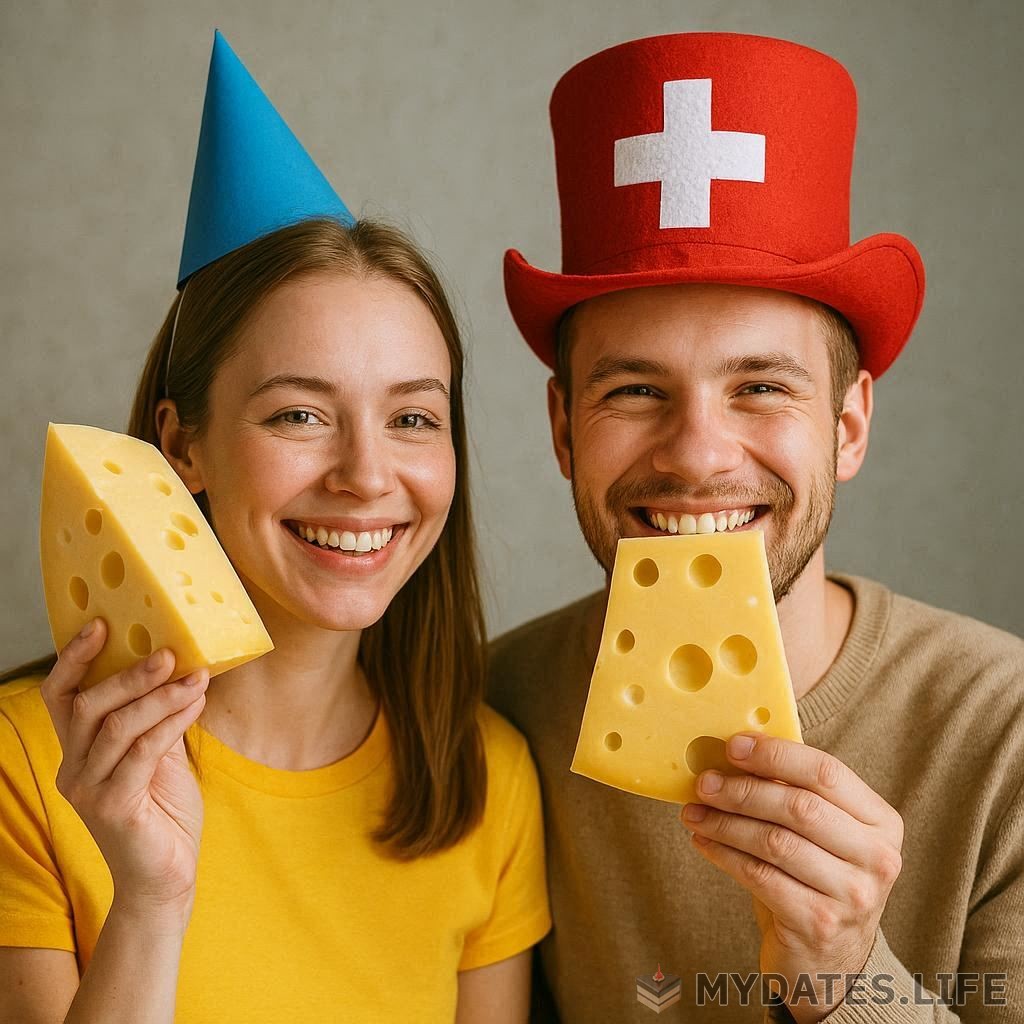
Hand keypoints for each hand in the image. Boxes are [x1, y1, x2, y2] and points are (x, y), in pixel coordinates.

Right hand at [40, 618, 209, 925]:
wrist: (166, 877)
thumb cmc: (164, 811)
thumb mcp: (158, 754)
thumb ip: (156, 717)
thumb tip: (180, 665)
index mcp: (78, 751)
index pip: (61, 697)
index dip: (74, 658)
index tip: (101, 623)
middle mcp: (74, 769)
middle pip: (88, 706)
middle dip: (129, 674)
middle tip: (169, 652)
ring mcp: (89, 791)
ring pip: (116, 727)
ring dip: (160, 696)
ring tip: (196, 676)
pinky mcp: (114, 808)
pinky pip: (142, 753)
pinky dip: (171, 723)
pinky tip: (196, 704)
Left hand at [680, 734, 903, 1022]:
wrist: (828, 960)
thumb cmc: (816, 878)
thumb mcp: (821, 833)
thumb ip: (794, 790)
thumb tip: (735, 749)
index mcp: (881, 822)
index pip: (826, 772)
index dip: (775, 755)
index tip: (733, 746)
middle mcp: (876, 858)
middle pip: (799, 807)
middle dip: (742, 790)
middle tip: (704, 782)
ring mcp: (851, 895)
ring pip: (774, 841)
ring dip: (725, 822)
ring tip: (694, 812)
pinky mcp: (818, 924)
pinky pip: (759, 876)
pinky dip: (723, 854)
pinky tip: (703, 842)